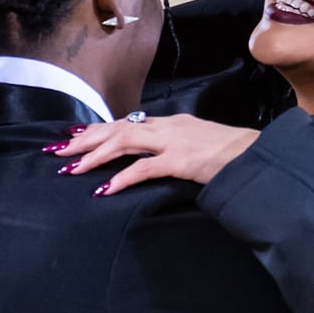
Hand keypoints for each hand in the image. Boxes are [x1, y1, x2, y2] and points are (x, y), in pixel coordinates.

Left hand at [46, 113, 259, 195]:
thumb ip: (177, 150)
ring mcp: (173, 142)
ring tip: (72, 169)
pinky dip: (121, 178)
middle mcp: (167, 127)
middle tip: (58, 151)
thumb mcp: (199, 146)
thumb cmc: (232, 155)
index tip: (73, 136)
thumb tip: (157, 160)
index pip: (126, 123)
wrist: (256, 156)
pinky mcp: (180, 160)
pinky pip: (143, 168)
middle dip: (85, 140)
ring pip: (123, 143)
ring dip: (95, 156)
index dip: (97, 130)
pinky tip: (103, 189)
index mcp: (171, 123)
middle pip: (117, 129)